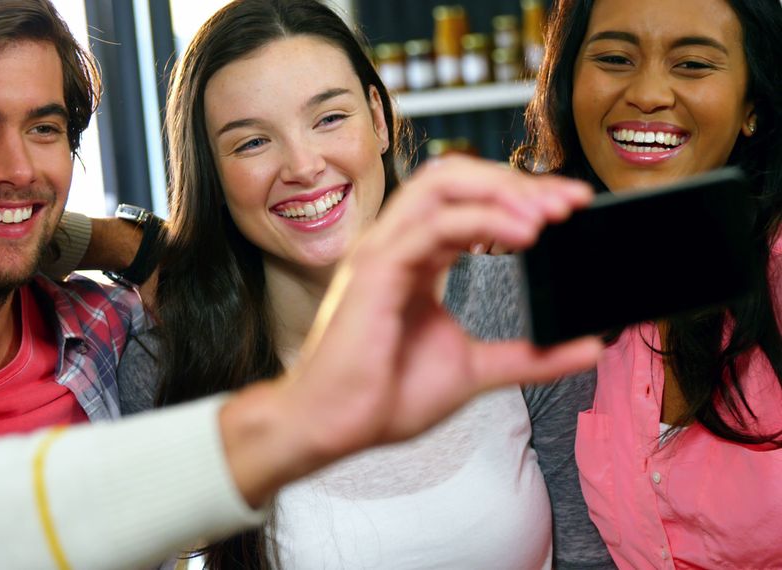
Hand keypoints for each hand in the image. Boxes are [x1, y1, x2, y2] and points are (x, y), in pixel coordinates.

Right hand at [221, 157, 600, 504]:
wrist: (333, 427)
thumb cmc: (383, 396)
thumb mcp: (474, 370)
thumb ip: (530, 356)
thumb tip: (590, 347)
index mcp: (417, 259)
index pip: (469, 201)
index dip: (521, 195)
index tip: (571, 207)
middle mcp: (397, 244)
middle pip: (455, 176)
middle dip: (516, 180)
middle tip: (569, 201)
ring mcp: (382, 252)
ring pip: (440, 185)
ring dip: (501, 190)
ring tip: (549, 212)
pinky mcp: (375, 270)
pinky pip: (433, 226)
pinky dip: (482, 221)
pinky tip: (521, 235)